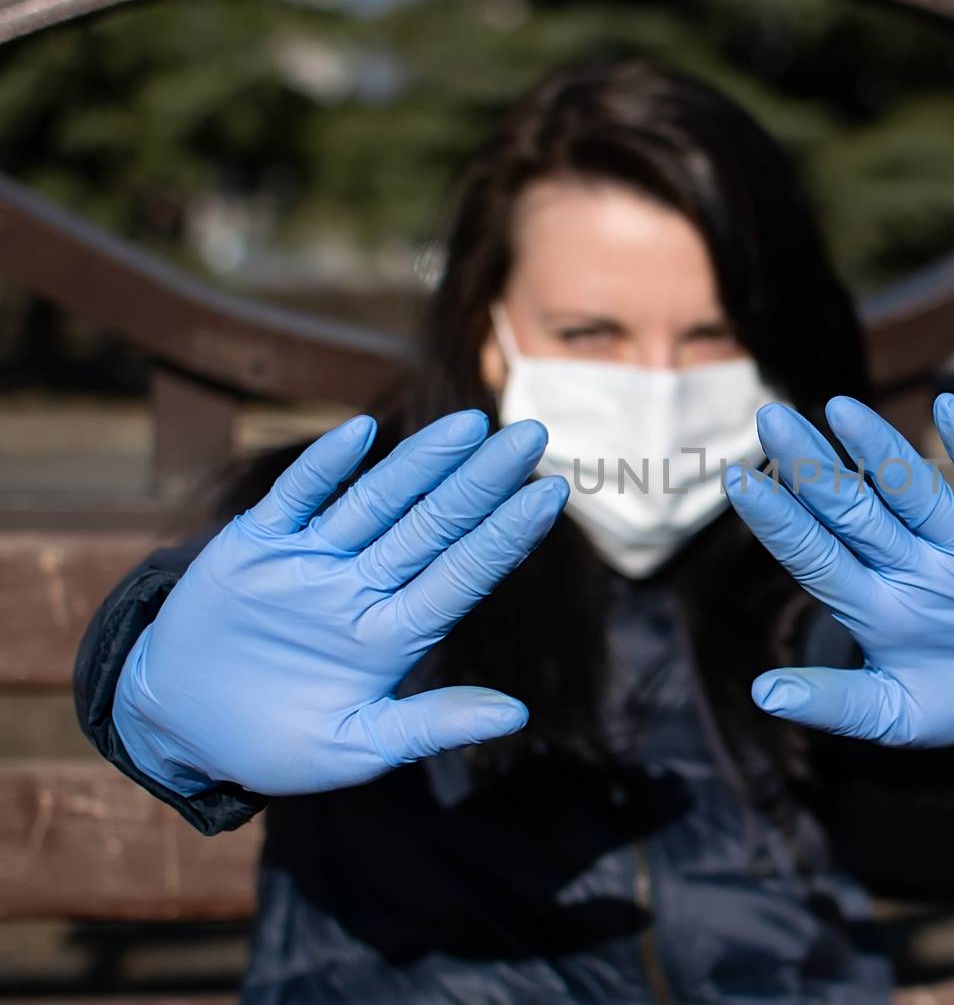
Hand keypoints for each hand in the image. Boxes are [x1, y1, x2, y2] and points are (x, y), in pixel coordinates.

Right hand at [113, 411, 567, 796]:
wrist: (182, 729)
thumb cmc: (277, 745)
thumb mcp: (356, 748)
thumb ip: (431, 726)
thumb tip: (518, 715)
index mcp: (395, 634)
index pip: (464, 575)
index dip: (506, 535)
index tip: (550, 494)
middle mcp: (364, 587)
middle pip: (433, 525)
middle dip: (482, 481)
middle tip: (532, 435)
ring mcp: (313, 562)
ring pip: (377, 501)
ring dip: (420, 462)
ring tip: (470, 425)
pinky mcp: (256, 545)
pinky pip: (296, 498)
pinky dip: (324, 468)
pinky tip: (362, 434)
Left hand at [724, 394, 953, 746]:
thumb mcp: (894, 714)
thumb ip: (834, 703)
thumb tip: (762, 695)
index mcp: (874, 608)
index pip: (815, 556)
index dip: (779, 521)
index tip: (737, 482)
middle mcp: (909, 568)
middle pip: (852, 511)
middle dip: (812, 469)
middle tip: (772, 418)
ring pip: (914, 493)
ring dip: (882, 452)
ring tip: (841, 409)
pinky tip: (949, 407)